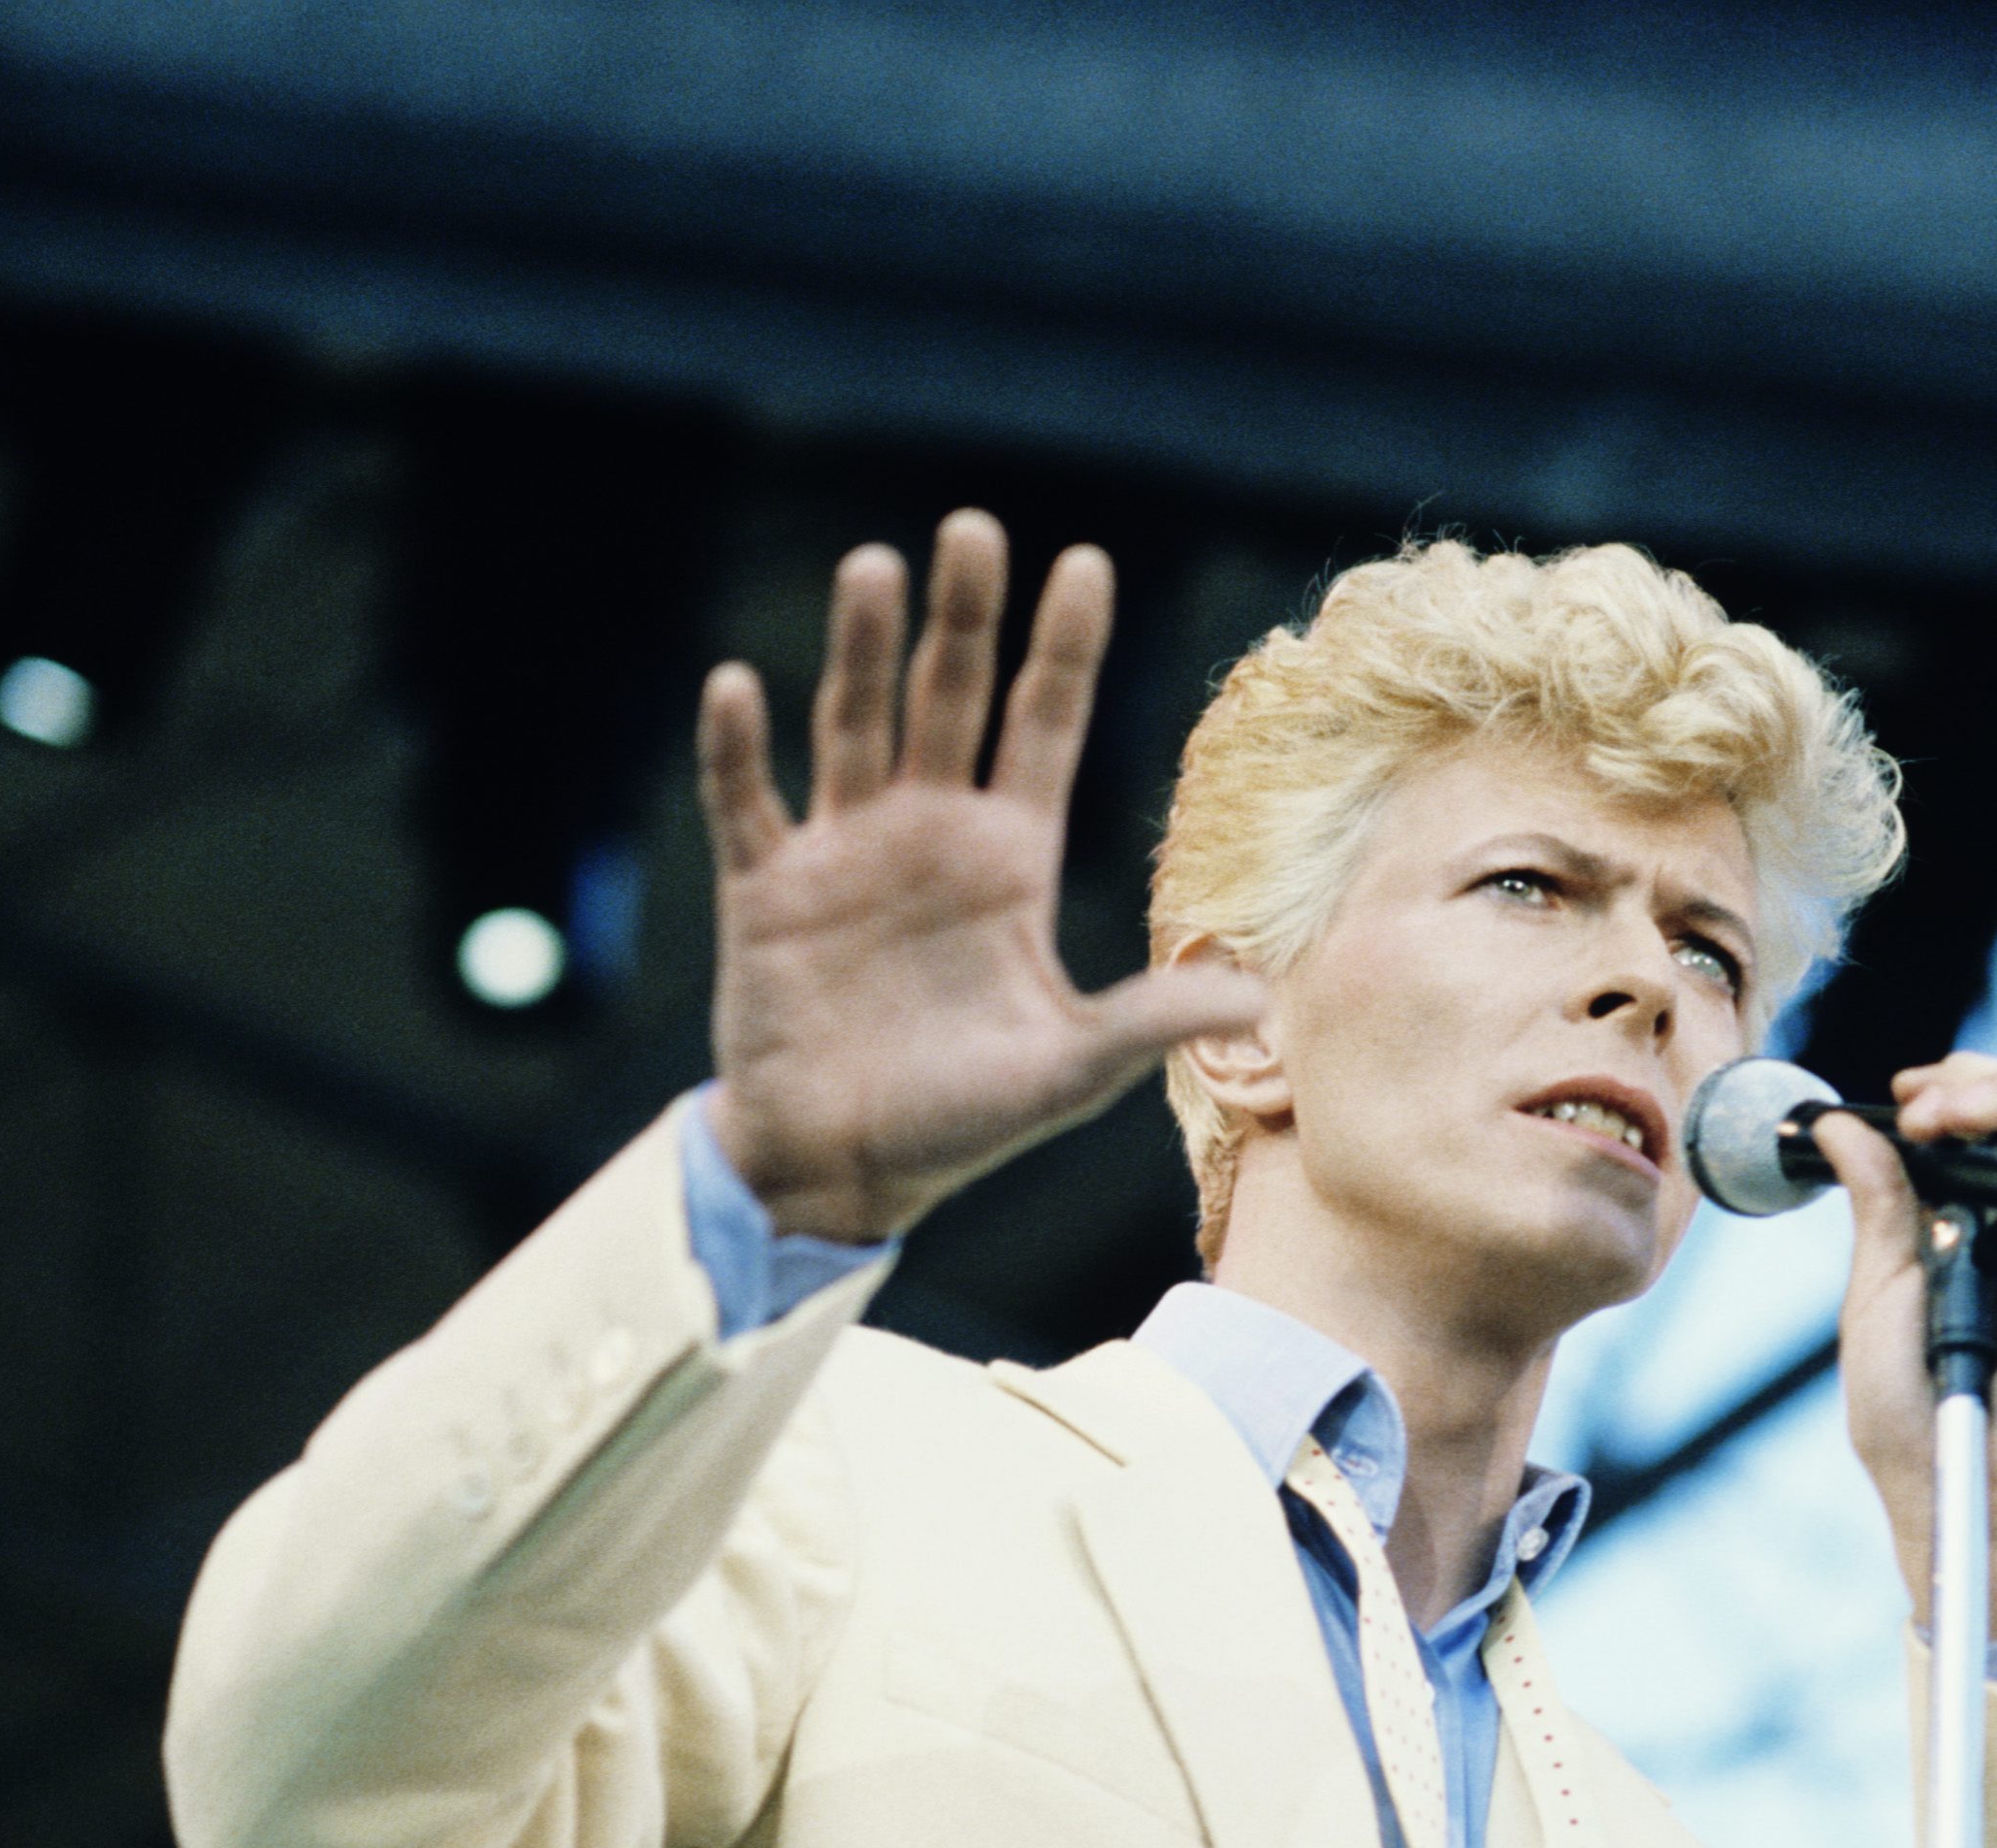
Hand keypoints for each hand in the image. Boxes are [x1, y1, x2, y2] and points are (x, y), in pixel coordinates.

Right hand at [698, 515, 1267, 1241]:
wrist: (843, 1170)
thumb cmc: (961, 1120)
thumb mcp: (1071, 1072)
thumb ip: (1150, 1020)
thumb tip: (1260, 996)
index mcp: (1008, 860)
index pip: (1043, 727)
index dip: (1063, 649)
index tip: (1083, 561)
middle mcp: (929, 834)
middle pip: (950, 699)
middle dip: (964, 617)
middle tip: (972, 528)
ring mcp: (843, 853)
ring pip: (852, 726)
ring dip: (860, 650)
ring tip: (875, 567)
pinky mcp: (766, 892)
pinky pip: (747, 804)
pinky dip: (738, 750)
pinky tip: (736, 686)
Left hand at [1813, 1053, 1996, 1635]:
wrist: (1971, 1485)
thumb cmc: (1911, 1421)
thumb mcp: (1876, 1294)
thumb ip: (1877, 1206)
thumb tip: (1841, 1126)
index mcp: (1946, 1236)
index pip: (1954, 1135)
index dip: (1933, 1099)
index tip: (1895, 1098)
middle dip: (1965, 1082)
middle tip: (1920, 1100)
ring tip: (1954, 1105)